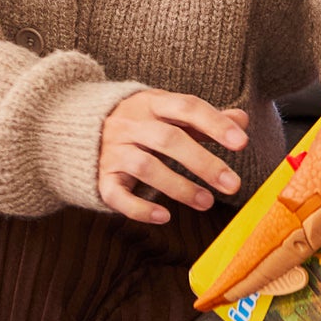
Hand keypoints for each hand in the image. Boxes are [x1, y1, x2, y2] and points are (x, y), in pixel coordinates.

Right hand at [98, 93, 248, 224]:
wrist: (79, 130)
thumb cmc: (140, 124)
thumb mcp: (169, 115)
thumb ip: (204, 120)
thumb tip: (241, 120)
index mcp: (151, 103)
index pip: (187, 107)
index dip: (215, 124)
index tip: (241, 143)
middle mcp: (130, 124)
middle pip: (168, 140)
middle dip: (204, 163)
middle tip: (233, 184)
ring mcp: (113, 151)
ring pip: (146, 167)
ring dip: (179, 187)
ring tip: (207, 202)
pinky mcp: (101, 178)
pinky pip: (118, 195)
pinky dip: (140, 208)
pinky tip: (164, 217)